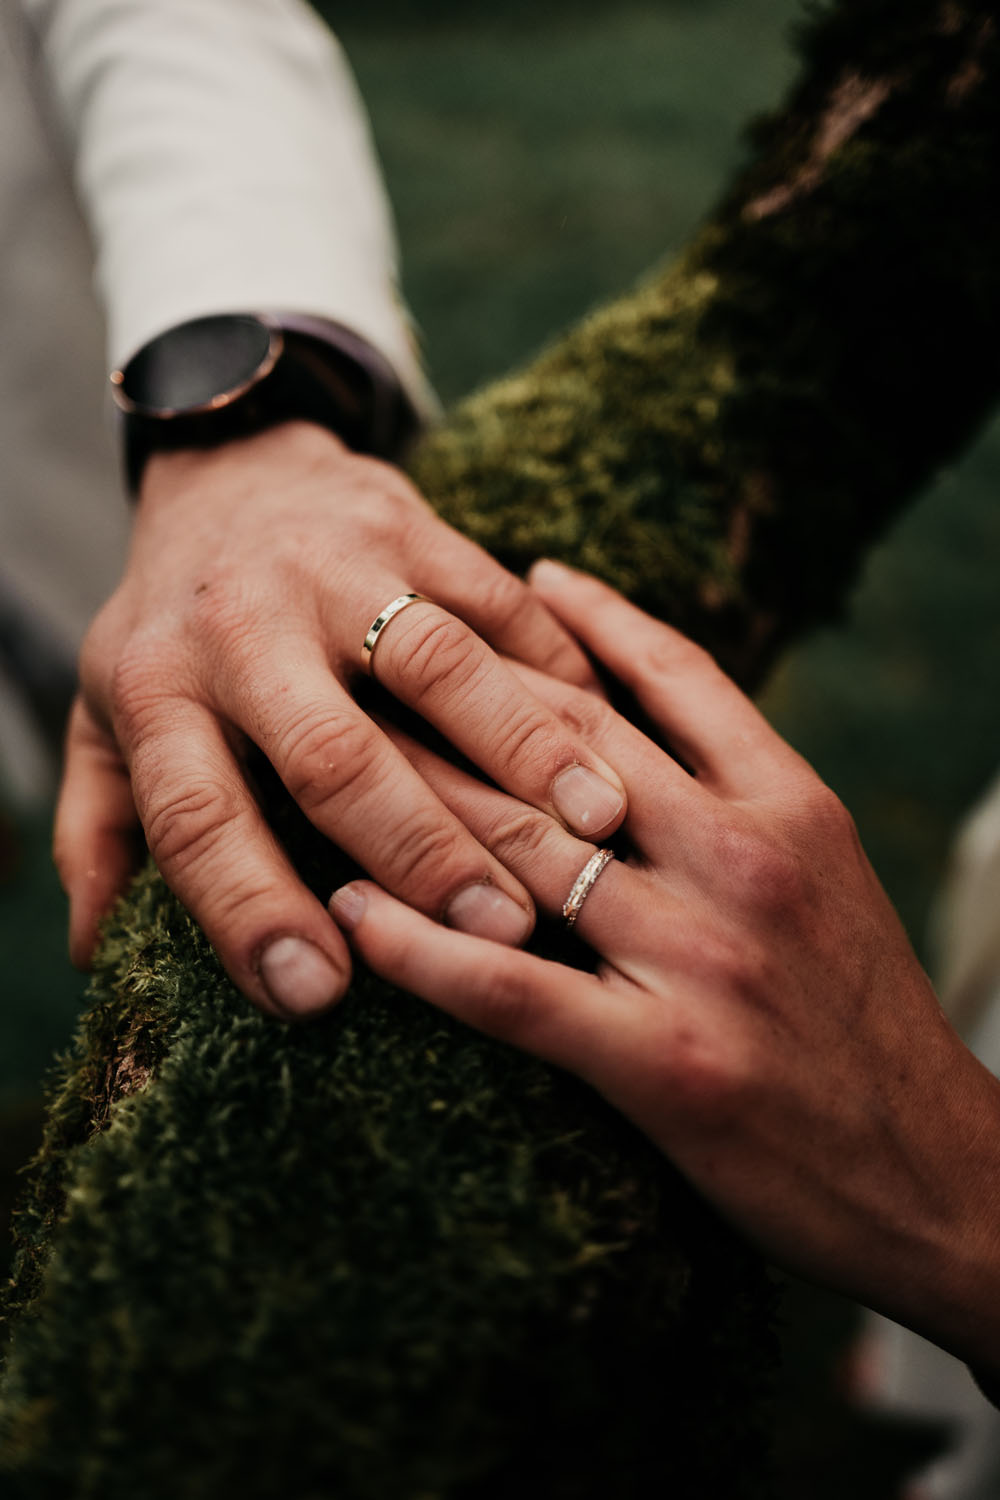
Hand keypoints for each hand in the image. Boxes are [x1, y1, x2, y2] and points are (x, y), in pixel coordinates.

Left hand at [53, 430, 626, 1018]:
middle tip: (501, 931)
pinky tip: (609, 737)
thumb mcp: (104, 719)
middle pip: (331, 748)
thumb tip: (97, 954)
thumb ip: (99, 830)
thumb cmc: (170, 626)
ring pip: (438, 663)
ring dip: (523, 748)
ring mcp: (333, 566)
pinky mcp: (412, 526)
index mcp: (156, 690)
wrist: (227, 468)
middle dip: (419, 849)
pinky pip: (497, 597)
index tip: (316, 994)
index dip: (248, 907)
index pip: (193, 816)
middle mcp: (241, 625)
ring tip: (595, 827)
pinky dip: (558, 666)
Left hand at [331, 560, 999, 1375]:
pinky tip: (350, 911)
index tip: (523, 574)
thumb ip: (744, 799)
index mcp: (790, 805)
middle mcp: (743, 859)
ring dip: (414, 796)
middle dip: (461, 689)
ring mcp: (702, 957)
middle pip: (571, 740)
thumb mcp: (830, 876)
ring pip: (527, 845)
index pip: (676, 675)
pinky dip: (419, 947)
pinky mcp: (663, 1061)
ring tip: (326, 754)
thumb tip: (644, 742)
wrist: (936, 1173)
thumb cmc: (870, 1023)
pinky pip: (510, 987)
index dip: (591, 617)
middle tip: (372, 646)